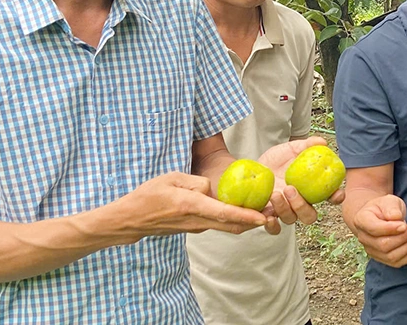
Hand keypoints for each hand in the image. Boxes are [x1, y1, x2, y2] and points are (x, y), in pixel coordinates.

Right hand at [116, 172, 268, 238]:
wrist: (133, 219)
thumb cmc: (149, 195)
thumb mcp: (172, 178)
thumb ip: (195, 182)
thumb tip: (212, 188)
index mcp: (191, 205)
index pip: (223, 213)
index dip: (245, 216)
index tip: (263, 217)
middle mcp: (196, 221)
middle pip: (231, 225)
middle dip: (253, 222)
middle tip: (273, 214)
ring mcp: (195, 227)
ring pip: (226, 226)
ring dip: (244, 222)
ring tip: (263, 212)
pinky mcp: (194, 229)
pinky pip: (217, 224)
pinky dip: (231, 220)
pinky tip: (240, 211)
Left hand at [257, 137, 345, 226]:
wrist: (255, 167)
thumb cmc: (277, 160)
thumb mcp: (290, 149)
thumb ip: (306, 146)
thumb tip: (322, 142)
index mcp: (311, 189)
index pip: (329, 197)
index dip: (336, 197)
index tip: (337, 193)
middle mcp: (300, 203)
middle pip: (310, 216)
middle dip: (302, 206)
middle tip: (291, 189)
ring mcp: (285, 211)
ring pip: (291, 219)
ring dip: (285, 209)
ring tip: (275, 193)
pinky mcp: (269, 216)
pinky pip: (274, 229)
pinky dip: (272, 226)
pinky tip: (268, 216)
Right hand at [350, 194, 406, 267]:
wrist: (380, 217)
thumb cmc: (384, 208)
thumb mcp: (388, 201)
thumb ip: (391, 208)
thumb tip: (396, 218)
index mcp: (361, 221)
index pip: (374, 229)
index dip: (391, 229)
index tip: (404, 225)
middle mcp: (363, 238)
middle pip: (383, 245)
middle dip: (403, 238)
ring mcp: (372, 251)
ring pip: (391, 256)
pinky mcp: (382, 259)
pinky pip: (396, 263)